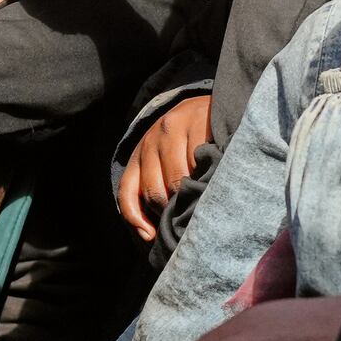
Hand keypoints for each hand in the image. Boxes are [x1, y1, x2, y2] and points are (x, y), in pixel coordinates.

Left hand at [116, 92, 213, 239]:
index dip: (136, 219)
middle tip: (187, 217)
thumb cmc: (182, 144)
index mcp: (139, 156)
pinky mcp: (197, 123)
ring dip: (189, 195)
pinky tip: (213, 177)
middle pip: (155, 191)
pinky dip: (205, 174)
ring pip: (176, 178)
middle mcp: (151, 141)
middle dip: (170, 210)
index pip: (127, 192)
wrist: (204, 104)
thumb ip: (154, 191)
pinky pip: (197, 160)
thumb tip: (150, 235)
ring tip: (201, 200)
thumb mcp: (161, 163)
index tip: (151, 236)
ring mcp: (174, 130)